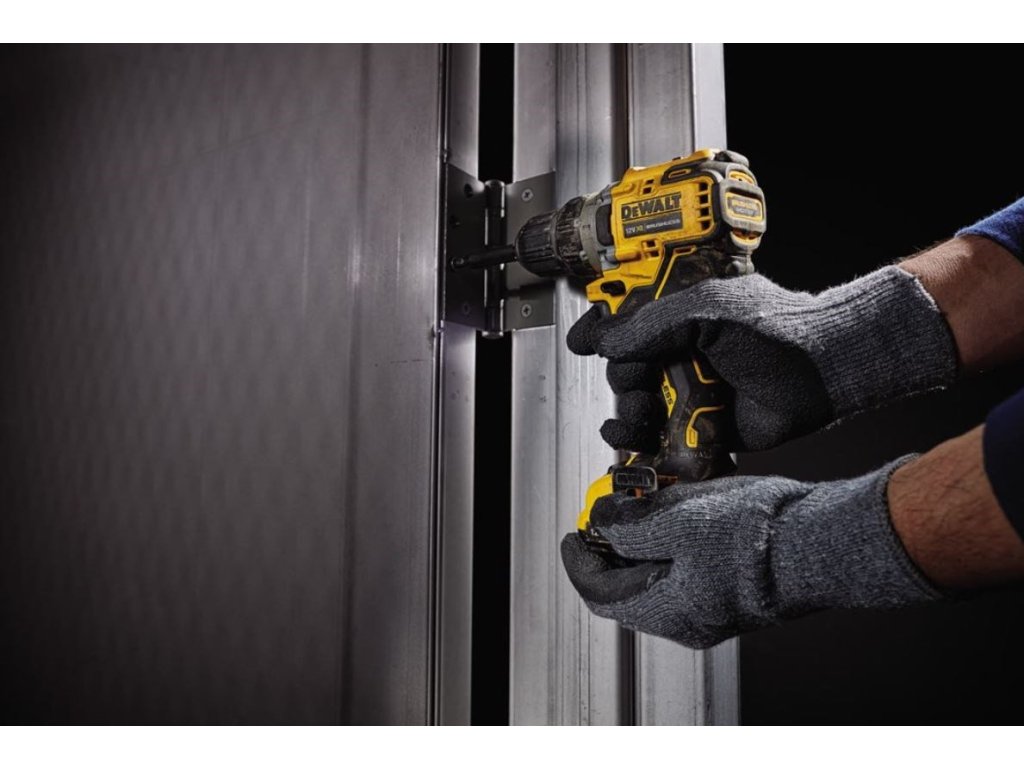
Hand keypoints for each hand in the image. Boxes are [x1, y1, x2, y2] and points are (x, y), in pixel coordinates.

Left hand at [560, 459, 940, 648]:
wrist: (821, 539)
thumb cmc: (756, 537)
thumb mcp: (676, 521)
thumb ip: (630, 527)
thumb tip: (602, 521)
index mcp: (667, 611)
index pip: (601, 593)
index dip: (580, 560)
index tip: (573, 534)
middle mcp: (690, 619)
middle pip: (629, 588)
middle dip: (613, 549)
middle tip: (606, 516)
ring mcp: (716, 607)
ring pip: (660, 578)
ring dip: (644, 544)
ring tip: (641, 506)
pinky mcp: (737, 589)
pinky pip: (690, 569)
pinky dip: (673, 544)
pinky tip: (679, 512)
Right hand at [567, 266, 956, 451]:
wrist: (823, 373)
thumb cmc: (779, 330)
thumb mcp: (708, 312)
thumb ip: (653, 325)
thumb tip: (607, 340)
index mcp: (680, 316)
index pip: (626, 320)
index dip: (601, 329)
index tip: (582, 340)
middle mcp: (681, 352)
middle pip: (625, 370)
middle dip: (623, 381)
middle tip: (638, 384)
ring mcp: (690, 390)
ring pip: (638, 406)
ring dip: (629, 415)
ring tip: (639, 418)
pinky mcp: (701, 426)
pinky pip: (662, 439)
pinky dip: (644, 445)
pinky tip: (635, 443)